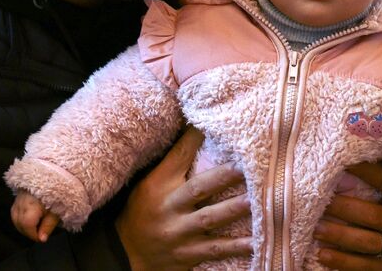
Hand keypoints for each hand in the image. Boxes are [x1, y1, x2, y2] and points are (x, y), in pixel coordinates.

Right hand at [10, 190, 60, 242]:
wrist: (54, 174)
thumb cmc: (56, 192)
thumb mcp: (57, 210)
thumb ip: (48, 226)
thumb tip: (42, 239)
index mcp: (31, 206)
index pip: (27, 226)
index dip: (34, 235)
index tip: (42, 238)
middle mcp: (22, 202)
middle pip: (19, 223)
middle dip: (28, 232)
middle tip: (39, 234)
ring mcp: (18, 198)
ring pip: (15, 218)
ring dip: (23, 226)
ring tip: (34, 228)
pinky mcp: (18, 196)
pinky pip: (15, 211)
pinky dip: (20, 218)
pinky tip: (27, 220)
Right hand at [116, 127, 253, 270]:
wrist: (125, 256)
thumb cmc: (142, 212)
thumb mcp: (149, 184)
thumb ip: (173, 163)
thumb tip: (197, 130)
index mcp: (158, 185)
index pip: (178, 156)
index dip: (193, 139)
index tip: (212, 124)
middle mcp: (168, 208)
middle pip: (198, 188)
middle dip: (222, 177)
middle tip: (245, 166)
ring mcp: (179, 233)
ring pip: (209, 219)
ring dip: (233, 209)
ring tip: (255, 200)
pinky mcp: (188, 255)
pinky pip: (215, 250)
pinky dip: (236, 247)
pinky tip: (255, 241)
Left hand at [315, 162, 381, 270]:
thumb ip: (374, 174)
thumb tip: (347, 146)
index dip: (364, 171)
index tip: (340, 164)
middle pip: (371, 215)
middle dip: (343, 208)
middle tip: (320, 203)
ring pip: (366, 243)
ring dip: (338, 235)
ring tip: (316, 229)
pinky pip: (363, 267)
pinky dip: (341, 261)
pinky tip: (323, 254)